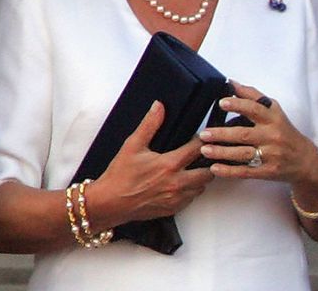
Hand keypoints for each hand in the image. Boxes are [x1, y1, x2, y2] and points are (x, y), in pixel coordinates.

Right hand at [84, 101, 214, 226]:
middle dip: (207, 162)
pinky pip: (191, 199)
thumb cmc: (120, 175)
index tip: (200, 138)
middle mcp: (177, 183)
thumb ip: (149, 124)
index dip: (202, 142)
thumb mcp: (132, 145)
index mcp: (170, 165)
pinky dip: (190, 191)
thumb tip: (159, 106)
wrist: (110, 203)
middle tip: (201, 155)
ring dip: (200, 178)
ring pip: (201, 187)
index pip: (198, 150)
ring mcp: (176, 199)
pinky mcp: (172, 209)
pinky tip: (181, 183)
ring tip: (192, 168)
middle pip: (207, 172)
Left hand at [197, 81, 317, 186]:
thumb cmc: (285, 132)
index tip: (221, 102)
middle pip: (244, 134)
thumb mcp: (274, 111)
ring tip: (205, 149)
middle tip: (204, 133)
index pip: (254, 109)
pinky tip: (215, 168)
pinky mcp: (267, 171)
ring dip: (222, 152)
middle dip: (222, 134)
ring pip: (243, 154)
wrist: (304, 160)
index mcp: (273, 119)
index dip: (238, 105)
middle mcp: (272, 136)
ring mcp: (270, 155)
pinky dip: (229, 171)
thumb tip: (232, 83)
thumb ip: (253, 96)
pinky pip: (246, 171)